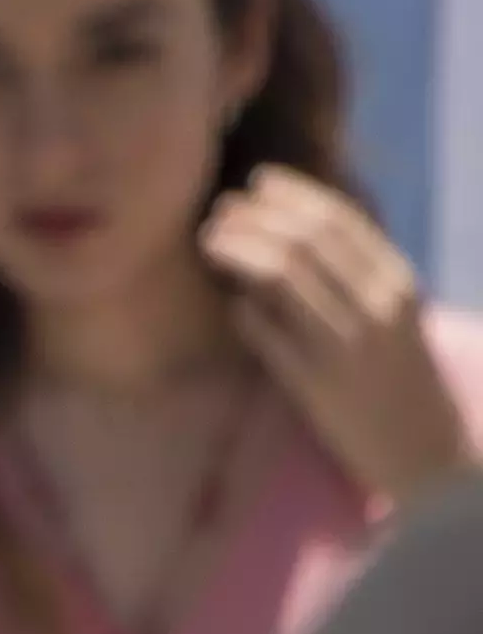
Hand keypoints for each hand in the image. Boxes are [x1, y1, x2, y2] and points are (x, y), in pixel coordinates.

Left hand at [207, 165, 468, 502]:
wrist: (424, 450)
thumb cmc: (400, 374)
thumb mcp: (392, 313)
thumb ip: (354, 272)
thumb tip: (291, 224)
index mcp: (397, 282)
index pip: (338, 220)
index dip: (291, 194)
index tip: (256, 182)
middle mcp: (376, 306)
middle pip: (302, 239)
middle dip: (252, 216)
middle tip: (219, 211)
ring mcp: (344, 343)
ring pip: (277, 273)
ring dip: (234, 249)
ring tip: (210, 243)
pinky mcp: (312, 381)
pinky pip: (260, 329)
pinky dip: (240, 309)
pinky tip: (231, 304)